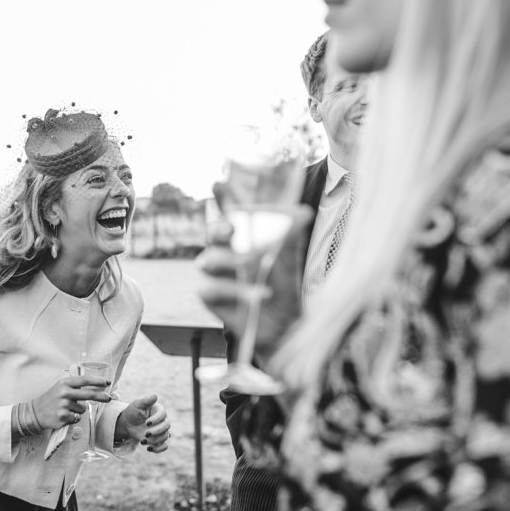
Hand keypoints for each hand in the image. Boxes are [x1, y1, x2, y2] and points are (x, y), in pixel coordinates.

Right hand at [32, 373, 112, 429]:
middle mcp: (65, 392)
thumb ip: (75, 386)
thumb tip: (94, 387)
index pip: (85, 380)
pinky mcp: (63, 416)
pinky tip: (64, 416)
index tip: (107, 382)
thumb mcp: (60, 387)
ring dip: (78, 411)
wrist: (35, 412)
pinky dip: (73, 418)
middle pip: (89, 394)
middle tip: (109, 398)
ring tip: (66, 409)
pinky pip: (77, 418)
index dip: (97, 381)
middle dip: (101, 396)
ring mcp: (64, 404)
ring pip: (82, 409)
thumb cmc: (51, 399)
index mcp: (65, 383)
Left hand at [115, 394, 170, 452]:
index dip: (156, 419)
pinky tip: (148, 448)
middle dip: (157, 431)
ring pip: (165, 436)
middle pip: (167, 426)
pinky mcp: (158, 440)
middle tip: (145, 434)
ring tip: (142, 440)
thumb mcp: (137, 404)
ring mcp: (161, 431)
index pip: (163, 414)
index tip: (146, 423)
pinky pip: (164, 446)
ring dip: (154, 440)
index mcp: (159, 410)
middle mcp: (162, 420)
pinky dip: (158, 449)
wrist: (127, 423)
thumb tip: (155, 396)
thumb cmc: (133, 411)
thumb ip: (146, 401)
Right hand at [197, 190, 311, 360]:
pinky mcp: (212, 300)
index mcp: (241, 242)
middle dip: (217, 229)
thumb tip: (303, 212)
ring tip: (252, 266)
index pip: (227, 216)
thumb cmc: (283, 290)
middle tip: (231, 229)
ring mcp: (215, 277)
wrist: (285, 326)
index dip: (221, 199)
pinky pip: (209, 290)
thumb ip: (289, 239)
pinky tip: (257, 295)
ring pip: (206, 260)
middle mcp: (224, 255)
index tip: (219, 184)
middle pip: (210, 235)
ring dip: (229, 262)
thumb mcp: (288, 262)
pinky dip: (234, 291)